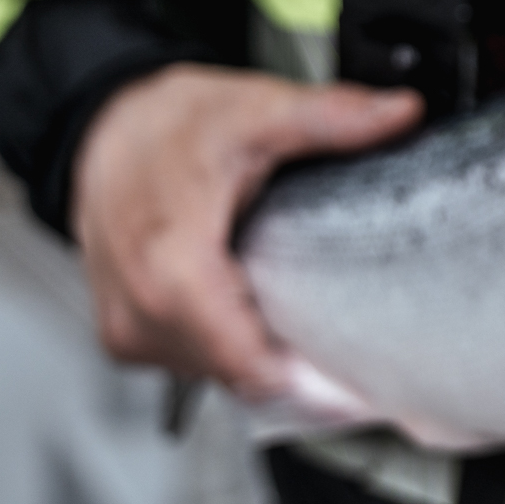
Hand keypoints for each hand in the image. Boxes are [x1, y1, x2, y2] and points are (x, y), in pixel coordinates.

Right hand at [71, 64, 421, 399]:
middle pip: (245, 377)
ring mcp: (131, 330)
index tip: (367, 392)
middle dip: (308, 373)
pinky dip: (240, 348)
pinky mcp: (130, 336)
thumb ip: (331, 117)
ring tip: (320, 322)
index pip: (248, 363)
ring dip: (274, 361)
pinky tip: (269, 314)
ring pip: (222, 376)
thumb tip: (401, 114)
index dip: (314, 387)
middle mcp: (142, 310)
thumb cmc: (167, 126)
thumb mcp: (256, 111)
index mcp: (172, 267)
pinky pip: (198, 364)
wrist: (104, 129)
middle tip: (368, 356)